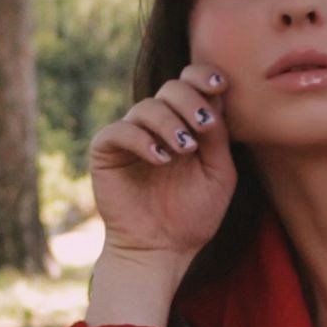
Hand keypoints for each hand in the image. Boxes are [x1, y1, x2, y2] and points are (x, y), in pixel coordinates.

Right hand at [87, 62, 234, 266]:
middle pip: (171, 88)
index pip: (192, 86)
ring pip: (146, 107)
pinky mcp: (107, 151)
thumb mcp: (219, 174)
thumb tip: (213, 100)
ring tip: (183, 150)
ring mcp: (131, 137)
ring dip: (169, 124)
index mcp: (186, 126)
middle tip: (203, 126)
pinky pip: (120, 131)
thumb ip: (218, 138)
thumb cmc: (193, 216)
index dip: (203, 77)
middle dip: (190, 101)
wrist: (161, 250)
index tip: (220, 86)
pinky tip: (160, 159)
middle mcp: (158, 126)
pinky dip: (142, 140)